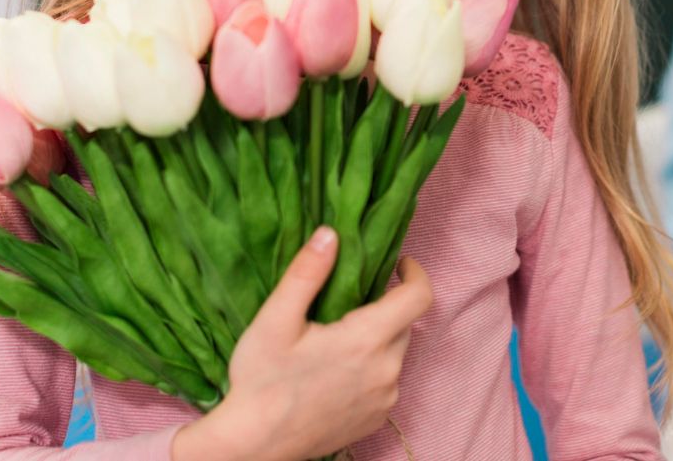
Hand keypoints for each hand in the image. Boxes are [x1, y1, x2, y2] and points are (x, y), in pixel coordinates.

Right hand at [172, 226, 433, 460]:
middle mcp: (386, 371)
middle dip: (386, 307)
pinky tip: (337, 371)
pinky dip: (372, 369)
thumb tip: (331, 234)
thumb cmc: (261, 380)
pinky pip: (386, 383)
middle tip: (349, 303)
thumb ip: (306, 273)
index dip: (414, 273)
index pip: (419, 297)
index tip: (398, 263)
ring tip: (338, 338)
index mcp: (366, 340)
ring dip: (378, 339)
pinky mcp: (376, 420)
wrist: (253, 445)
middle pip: (404, 324)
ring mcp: (384, 400)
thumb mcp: (275, 320)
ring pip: (395, 354)